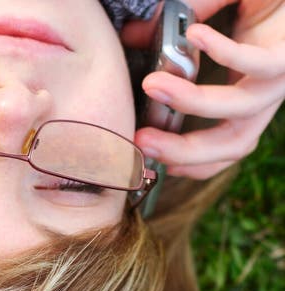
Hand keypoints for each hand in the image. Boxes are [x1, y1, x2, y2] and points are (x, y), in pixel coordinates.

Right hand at [122, 0, 284, 178]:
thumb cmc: (261, 3)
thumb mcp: (214, 18)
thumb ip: (177, 29)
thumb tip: (134, 34)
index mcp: (247, 99)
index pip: (223, 145)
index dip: (189, 162)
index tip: (150, 158)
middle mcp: (265, 98)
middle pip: (231, 145)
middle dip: (183, 151)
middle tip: (142, 140)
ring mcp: (280, 80)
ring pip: (241, 112)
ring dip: (192, 102)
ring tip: (153, 85)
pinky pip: (257, 64)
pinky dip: (223, 53)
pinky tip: (194, 35)